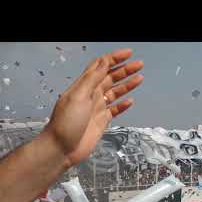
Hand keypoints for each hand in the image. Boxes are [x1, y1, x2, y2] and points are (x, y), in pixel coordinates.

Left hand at [43, 49, 143, 166]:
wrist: (62, 148)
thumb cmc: (67, 122)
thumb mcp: (78, 96)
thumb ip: (91, 80)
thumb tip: (104, 62)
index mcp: (83, 86)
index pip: (100, 66)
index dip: (114, 58)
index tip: (128, 53)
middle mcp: (91, 95)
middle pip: (110, 78)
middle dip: (124, 70)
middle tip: (140, 64)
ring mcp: (97, 109)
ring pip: (115, 92)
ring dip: (127, 85)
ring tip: (140, 78)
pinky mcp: (101, 122)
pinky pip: (115, 110)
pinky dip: (123, 105)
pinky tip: (131, 101)